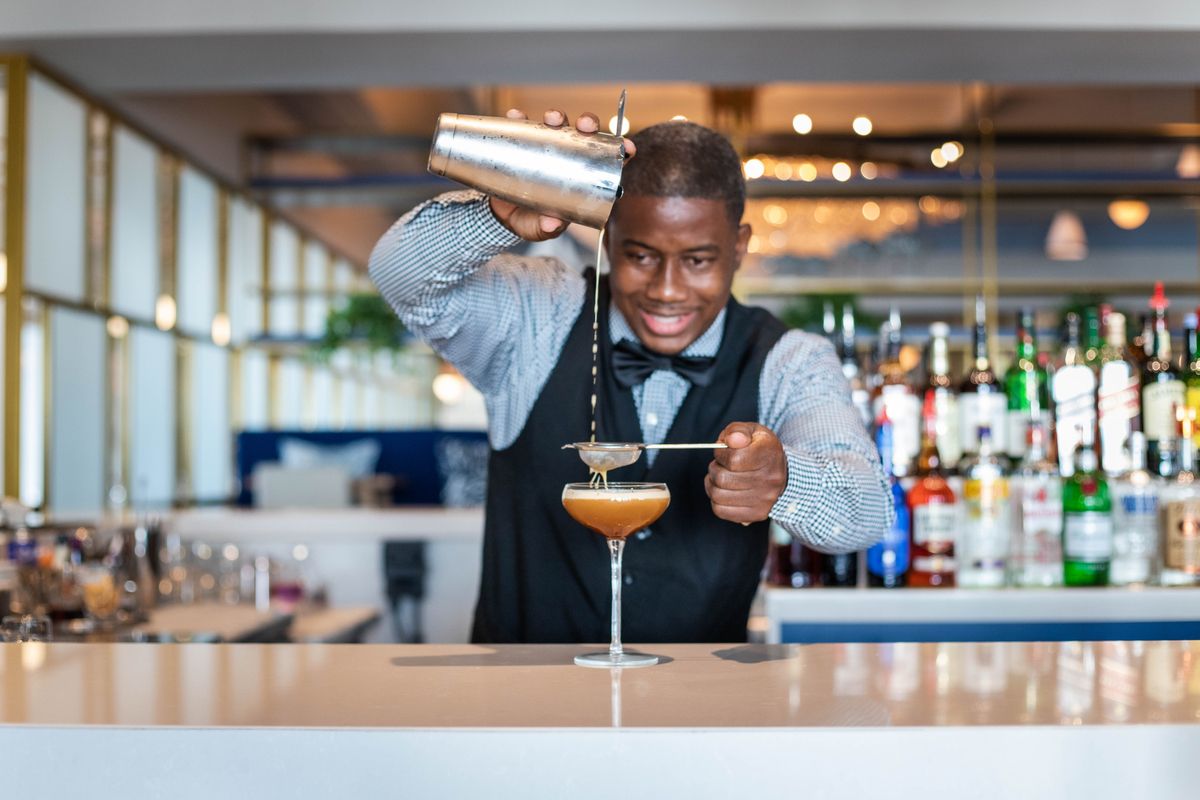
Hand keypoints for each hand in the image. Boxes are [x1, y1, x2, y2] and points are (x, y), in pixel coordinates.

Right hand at [489, 108, 635, 241]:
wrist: (500, 216)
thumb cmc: (530, 221)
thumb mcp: (539, 229)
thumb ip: (546, 228)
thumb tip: (552, 223)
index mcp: (582, 177)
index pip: (607, 159)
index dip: (620, 150)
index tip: (627, 147)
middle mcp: (567, 157)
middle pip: (584, 134)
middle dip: (588, 123)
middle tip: (584, 126)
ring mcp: (545, 147)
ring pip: (557, 124)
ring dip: (557, 116)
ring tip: (551, 120)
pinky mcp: (522, 143)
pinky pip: (522, 125)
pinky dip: (519, 119)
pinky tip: (516, 116)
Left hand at [705, 423, 787, 524]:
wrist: (784, 473)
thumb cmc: (761, 450)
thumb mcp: (752, 431)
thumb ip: (737, 430)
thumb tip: (732, 440)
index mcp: (769, 454)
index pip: (733, 460)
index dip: (720, 454)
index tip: (724, 451)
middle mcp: (771, 479)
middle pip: (722, 478)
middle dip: (714, 468)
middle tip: (720, 465)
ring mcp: (765, 500)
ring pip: (718, 495)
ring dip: (712, 484)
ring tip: (722, 476)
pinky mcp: (757, 514)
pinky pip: (721, 510)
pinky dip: (716, 500)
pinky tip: (724, 490)